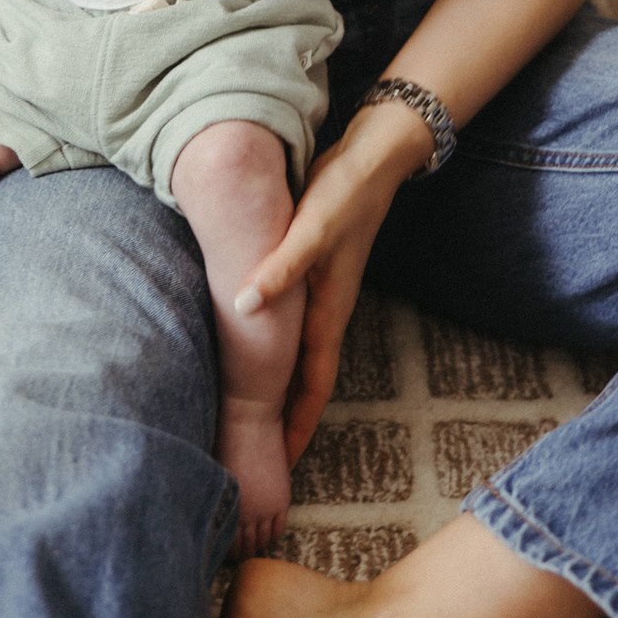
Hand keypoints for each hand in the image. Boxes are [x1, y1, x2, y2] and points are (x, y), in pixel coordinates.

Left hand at [232, 103, 426, 460]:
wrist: (374, 155)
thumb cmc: (344, 194)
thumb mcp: (311, 230)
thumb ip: (280, 269)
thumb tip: (243, 307)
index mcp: (330, 310)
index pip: (314, 383)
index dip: (298, 424)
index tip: (281, 462)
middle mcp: (328, 308)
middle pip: (307, 375)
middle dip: (287, 414)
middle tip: (261, 447)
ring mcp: (323, 289)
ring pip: (302, 349)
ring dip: (284, 380)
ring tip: (256, 407)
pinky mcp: (315, 267)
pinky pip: (296, 321)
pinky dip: (280, 341)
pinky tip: (258, 335)